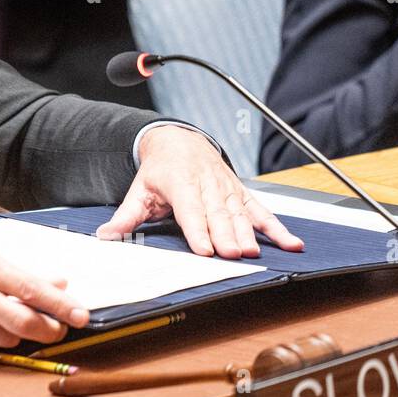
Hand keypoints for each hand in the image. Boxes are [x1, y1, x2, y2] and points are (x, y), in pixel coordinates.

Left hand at [97, 126, 303, 257]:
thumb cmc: (159, 170)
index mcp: (180, 182)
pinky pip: (262, 211)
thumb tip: (105, 236)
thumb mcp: (138, 190)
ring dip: (249, 234)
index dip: (198, 229)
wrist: (179, 141)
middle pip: (218, 213)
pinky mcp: (242, 194)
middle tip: (232, 255)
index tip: (206, 250)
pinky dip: (278, 228)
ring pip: (240, 213)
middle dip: (226, 234)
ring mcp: (227, 188)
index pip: (190, 208)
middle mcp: (207, 184)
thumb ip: (125, 216)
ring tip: (254, 253)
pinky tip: (291, 244)